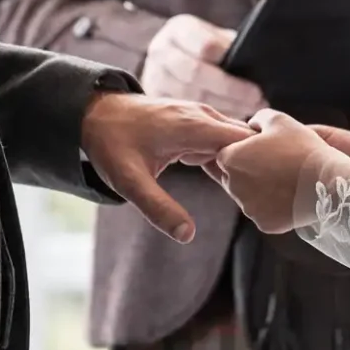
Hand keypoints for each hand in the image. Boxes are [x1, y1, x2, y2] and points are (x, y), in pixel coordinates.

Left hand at [81, 91, 255, 243]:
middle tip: (249, 195)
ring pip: (235, 138)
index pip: (245, 141)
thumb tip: (187, 235)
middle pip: (246, 139)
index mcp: (194, 126)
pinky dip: (225, 155)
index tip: (251, 191)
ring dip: (238, 161)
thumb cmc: (112, 145)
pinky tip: (218, 178)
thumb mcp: (130, 182)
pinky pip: (222, 136)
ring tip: (237, 189)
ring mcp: (200, 114)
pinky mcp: (195, 119)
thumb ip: (159, 208)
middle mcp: (202, 115)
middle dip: (251, 165)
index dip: (254, 165)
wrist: (95, 113)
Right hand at [140, 14, 266, 118]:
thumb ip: (230, 46)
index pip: (205, 46)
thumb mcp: (216, 37)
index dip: (230, 63)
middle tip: (256, 99)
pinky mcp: (155, 97)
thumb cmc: (204, 46)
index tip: (254, 78)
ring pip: (191, 95)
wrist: (170, 59)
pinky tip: (232, 116)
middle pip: (196, 73)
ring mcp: (154, 76)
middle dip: (230, 89)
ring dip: (224, 105)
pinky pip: (185, 111)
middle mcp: (161, 51)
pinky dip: (212, 115)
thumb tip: (256, 61)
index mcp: (179, 29)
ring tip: (250, 109)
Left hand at [208, 110, 342, 234]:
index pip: (224, 153)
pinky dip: (273, 205)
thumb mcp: (278, 120)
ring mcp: (248, 208)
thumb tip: (250, 126)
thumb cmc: (301, 147)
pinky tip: (290, 194)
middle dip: (247, 170)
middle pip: (233, 176)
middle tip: (274, 163)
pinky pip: (263, 212)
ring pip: (247, 195)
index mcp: (230, 159)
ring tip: (285, 178)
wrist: (327, 182)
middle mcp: (233, 186)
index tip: (261, 148)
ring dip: (259, 188)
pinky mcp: (264, 224)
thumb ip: (257, 119)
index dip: (242, 149)